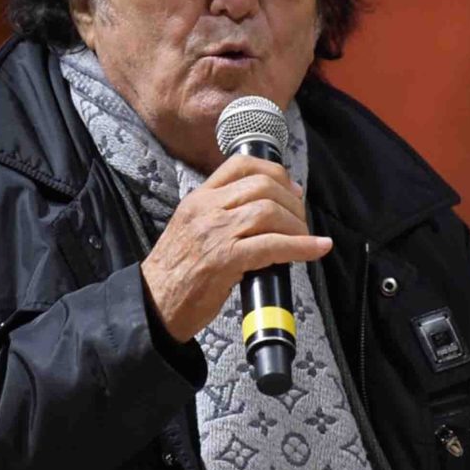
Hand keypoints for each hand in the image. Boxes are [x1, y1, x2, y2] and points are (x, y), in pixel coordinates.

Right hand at [140, 154, 331, 341]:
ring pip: (270, 211)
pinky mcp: (225, 260)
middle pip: (262, 185)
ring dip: (297, 225)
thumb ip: (221, 215)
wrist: (153, 305)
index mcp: (199, 199)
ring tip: (305, 238)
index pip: (240, 164)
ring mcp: (215, 233)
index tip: (291, 189)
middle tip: (301, 219)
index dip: (274, 172)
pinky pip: (273, 245)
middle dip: (292, 201)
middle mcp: (206, 209)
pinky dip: (301, 246)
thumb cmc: (177, 273)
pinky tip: (316, 249)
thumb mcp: (192, 229)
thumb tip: (264, 212)